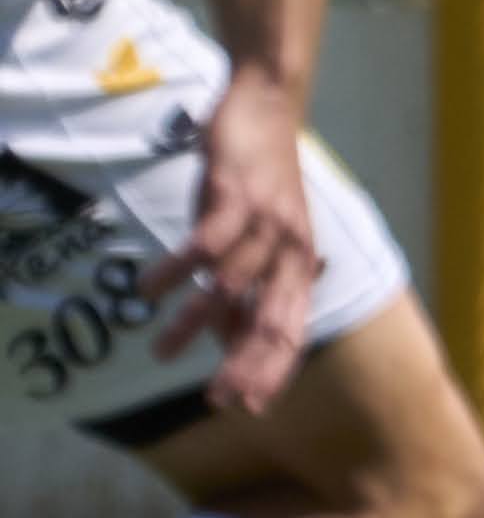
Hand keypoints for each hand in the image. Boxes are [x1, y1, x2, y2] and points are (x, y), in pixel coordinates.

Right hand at [147, 72, 317, 411]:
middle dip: (245, 364)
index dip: (273, 370)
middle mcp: (291, 249)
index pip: (291, 329)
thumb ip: (248, 290)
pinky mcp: (238, 196)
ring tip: (162, 351)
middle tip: (216, 399)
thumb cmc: (259, 186)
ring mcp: (268, 223)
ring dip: (192, 323)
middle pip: (272, 318)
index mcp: (300, 264)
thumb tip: (228, 342)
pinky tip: (149, 290)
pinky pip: (206, 243)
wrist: (269, 110)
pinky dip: (176, 270)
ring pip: (230, 285)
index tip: (251, 407)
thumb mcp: (260, 243)